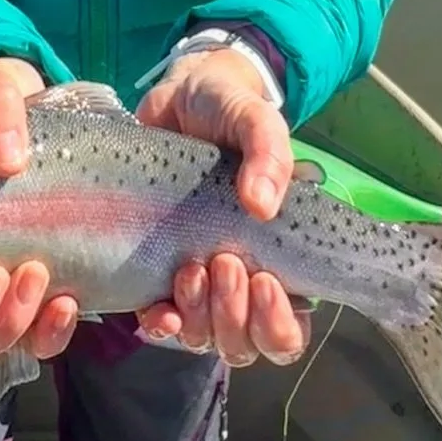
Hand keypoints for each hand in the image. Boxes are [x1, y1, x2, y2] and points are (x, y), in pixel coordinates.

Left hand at [134, 48, 308, 366]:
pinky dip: (159, 323)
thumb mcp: (255, 121)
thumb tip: (261, 204)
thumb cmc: (227, 111)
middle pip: (244, 344)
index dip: (278, 323)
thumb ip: (269, 154)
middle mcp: (238, 278)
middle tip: (224, 262)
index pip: (288, 328)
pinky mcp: (153, 269)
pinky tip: (156, 310)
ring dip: (199, 317)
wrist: (176, 96)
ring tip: (190, 268)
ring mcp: (195, 278)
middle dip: (234, 316)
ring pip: (203, 337)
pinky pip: (158, 322)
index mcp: (276, 256)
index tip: (262, 279)